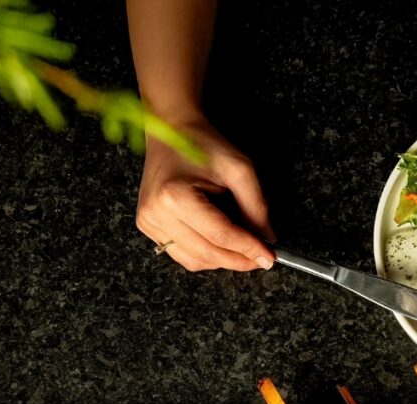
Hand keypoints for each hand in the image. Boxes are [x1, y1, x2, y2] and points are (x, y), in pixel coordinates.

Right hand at [136, 117, 274, 270]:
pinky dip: (206, 255)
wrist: (172, 128)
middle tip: (260, 258)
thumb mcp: (240, 169)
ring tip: (241, 246)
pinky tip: (221, 243)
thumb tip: (268, 239)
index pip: (220, 236)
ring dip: (223, 260)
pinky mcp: (148, 226)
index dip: (248, 249)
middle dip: (238, 260)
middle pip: (207, 254)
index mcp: (175, 196)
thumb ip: (257, 206)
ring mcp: (149, 222)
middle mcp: (156, 213)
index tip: (269, 257)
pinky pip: (183, 255)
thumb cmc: (203, 143)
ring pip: (195, 261)